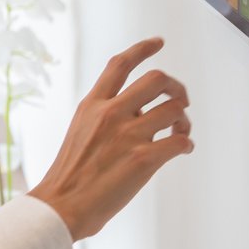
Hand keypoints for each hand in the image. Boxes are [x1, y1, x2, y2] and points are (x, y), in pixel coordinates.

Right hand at [30, 37, 192, 240]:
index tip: (158, 43)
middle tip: (181, 100)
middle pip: (157, 79)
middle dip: (177, 87)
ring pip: (174, 109)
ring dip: (184, 119)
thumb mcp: (80, 131)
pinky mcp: (144, 159)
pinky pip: (181, 141)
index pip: (120, 65)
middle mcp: (111, 113)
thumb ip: (105, 116)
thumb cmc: (70, 174)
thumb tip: (140, 111)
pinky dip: (187, 144)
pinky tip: (182, 150)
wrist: (62, 205)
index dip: (143, 49)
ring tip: (180, 132)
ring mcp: (128, 135)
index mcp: (92, 105)